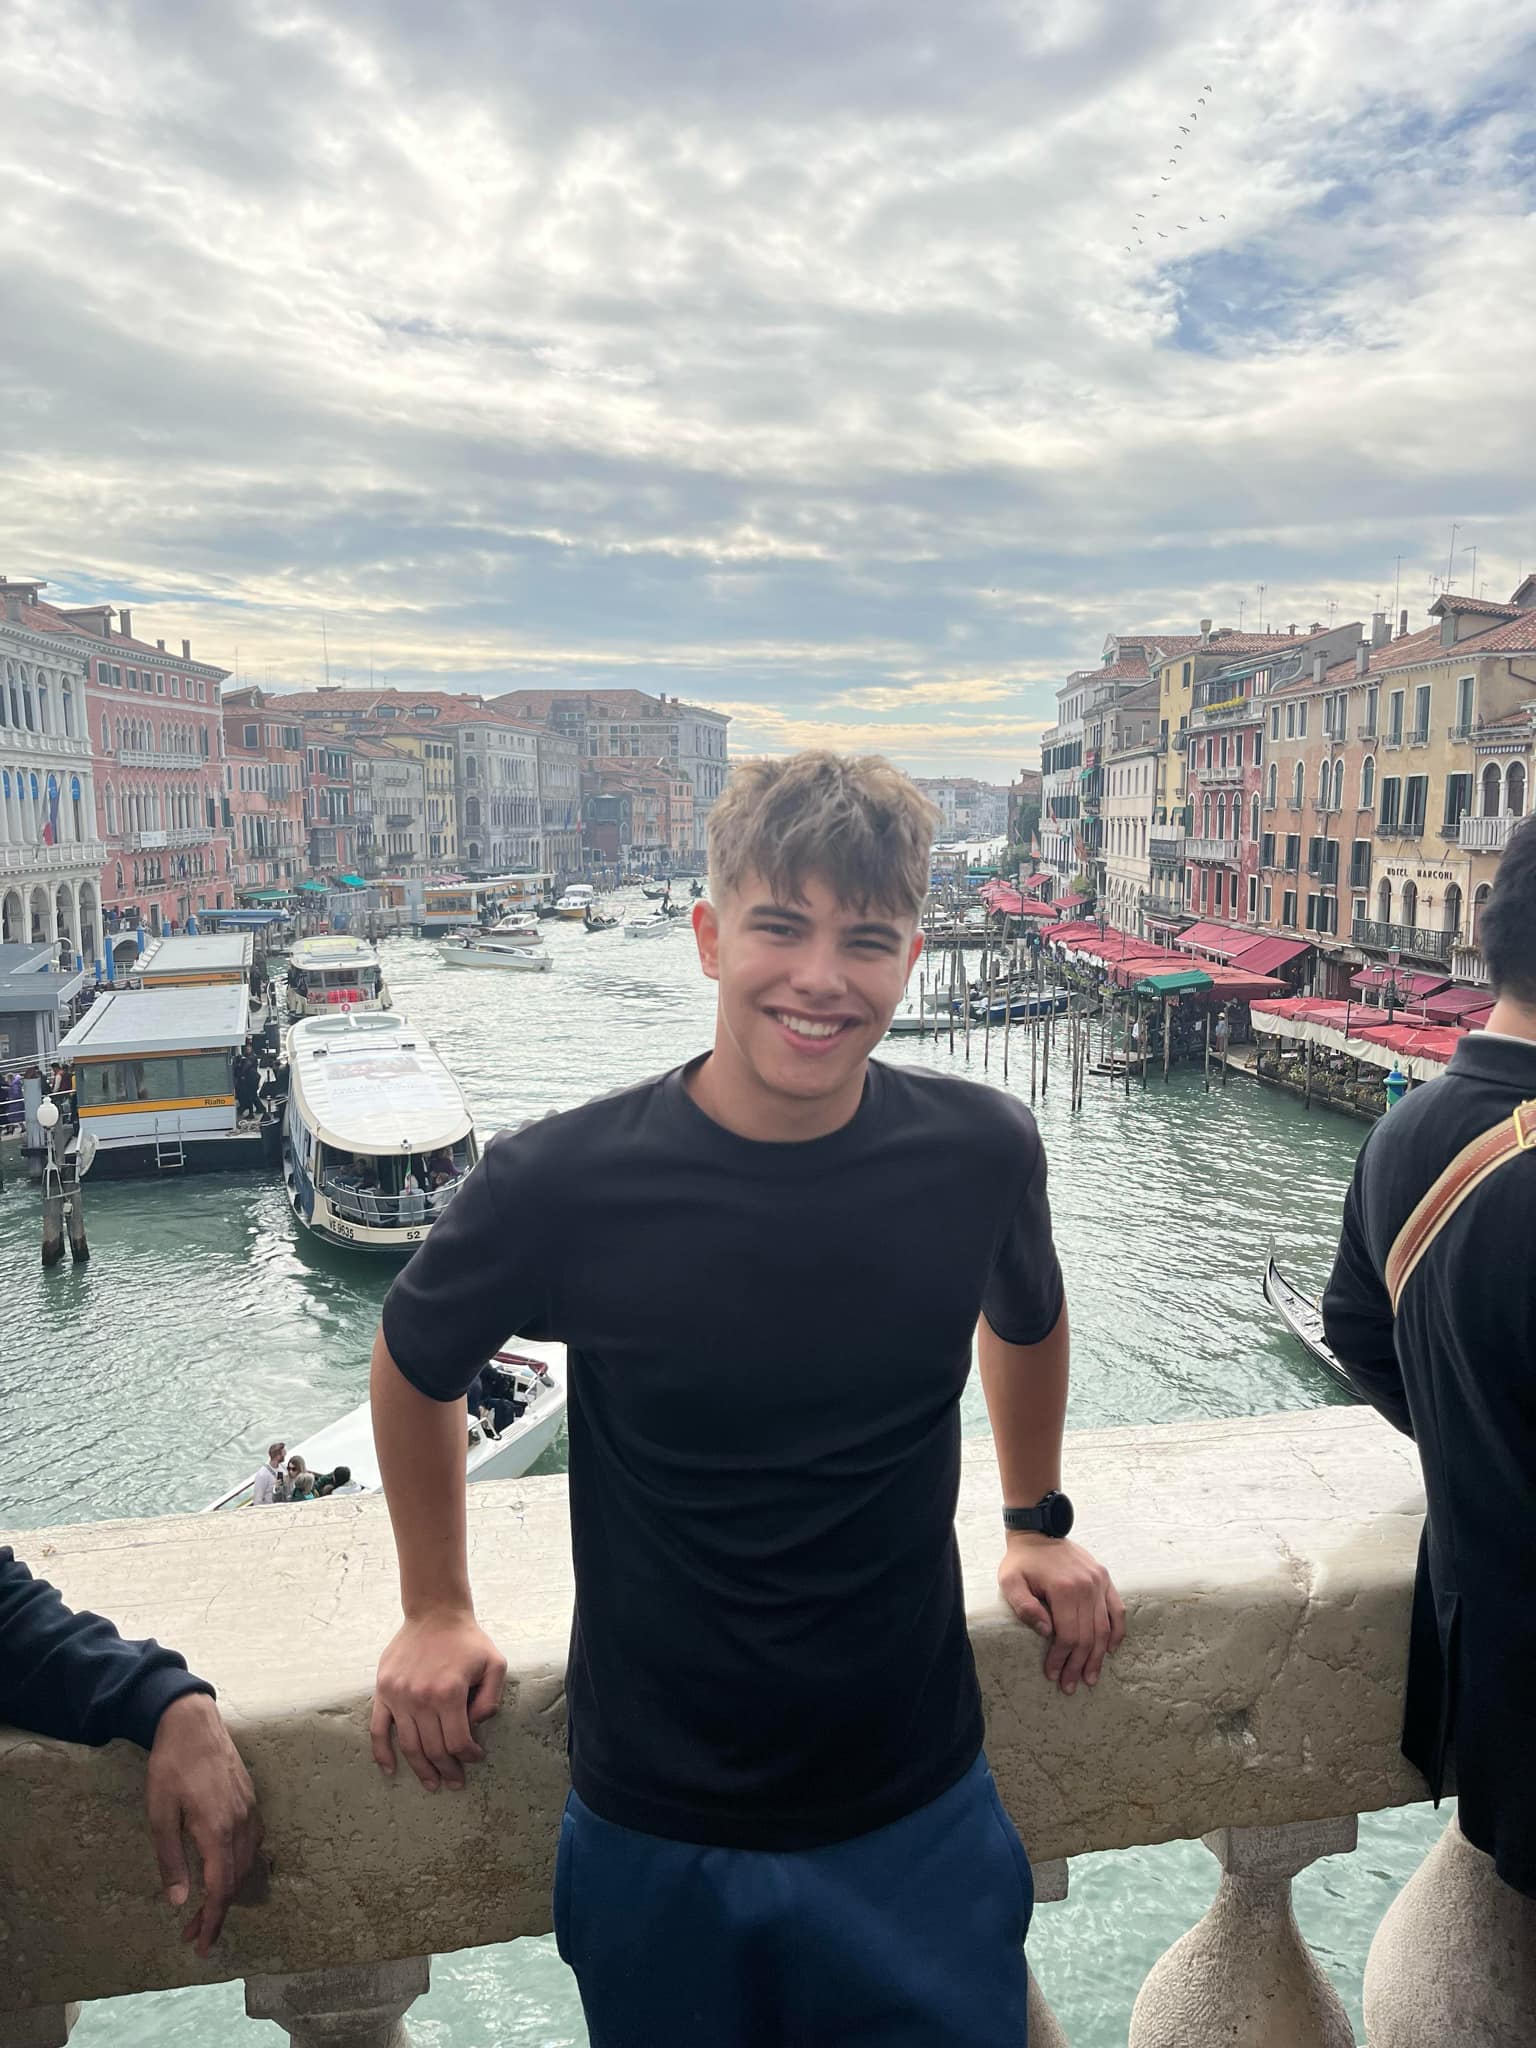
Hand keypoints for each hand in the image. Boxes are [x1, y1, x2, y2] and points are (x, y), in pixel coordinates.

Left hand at [145, 1693, 262, 1956]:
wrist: (193, 1722)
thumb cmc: (170, 1766)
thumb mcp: (160, 1814)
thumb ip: (171, 1859)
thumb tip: (179, 1901)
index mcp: (217, 1829)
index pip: (221, 1888)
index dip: (213, 1920)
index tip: (202, 1947)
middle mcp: (241, 1823)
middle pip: (236, 1880)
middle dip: (217, 1912)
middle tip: (193, 1934)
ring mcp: (250, 1810)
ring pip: (248, 1863)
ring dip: (229, 1891)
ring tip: (206, 1907)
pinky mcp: (252, 1800)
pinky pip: (254, 1844)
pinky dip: (241, 1866)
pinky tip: (226, 1869)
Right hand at [370, 1609, 507, 1790]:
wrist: (435, 1613)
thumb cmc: (468, 1640)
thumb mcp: (495, 1663)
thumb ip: (492, 1698)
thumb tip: (476, 1726)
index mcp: (449, 1693)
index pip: (458, 1741)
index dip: (468, 1756)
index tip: (475, 1758)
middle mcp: (421, 1698)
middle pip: (434, 1748)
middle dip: (447, 1770)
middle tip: (455, 1782)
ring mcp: (398, 1696)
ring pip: (409, 1745)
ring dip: (421, 1769)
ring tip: (432, 1784)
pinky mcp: (383, 1692)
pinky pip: (378, 1729)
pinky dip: (382, 1753)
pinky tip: (390, 1769)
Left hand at [998, 1533, 1125, 1696]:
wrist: (1039, 1532)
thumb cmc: (1021, 1561)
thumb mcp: (1011, 1581)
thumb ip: (1025, 1607)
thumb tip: (1047, 1632)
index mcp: (1063, 1588)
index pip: (1067, 1635)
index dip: (1061, 1659)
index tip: (1054, 1676)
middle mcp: (1086, 1586)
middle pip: (1087, 1636)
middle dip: (1078, 1665)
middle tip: (1072, 1686)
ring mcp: (1099, 1582)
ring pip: (1103, 1628)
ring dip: (1098, 1656)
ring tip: (1091, 1677)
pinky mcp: (1105, 1578)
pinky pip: (1117, 1610)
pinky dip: (1116, 1632)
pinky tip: (1110, 1650)